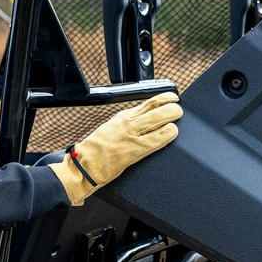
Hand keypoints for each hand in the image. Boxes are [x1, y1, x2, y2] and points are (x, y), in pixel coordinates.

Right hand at [49, 91, 182, 205]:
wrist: (83, 164)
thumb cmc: (95, 150)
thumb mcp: (111, 129)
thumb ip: (127, 125)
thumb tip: (144, 123)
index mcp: (122, 117)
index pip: (146, 103)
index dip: (162, 98)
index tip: (171, 97)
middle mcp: (127, 123)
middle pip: (153, 107)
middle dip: (169, 105)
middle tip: (177, 106)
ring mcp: (131, 135)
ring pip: (156, 119)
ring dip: (170, 115)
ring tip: (178, 115)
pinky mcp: (134, 149)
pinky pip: (155, 139)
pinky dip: (167, 134)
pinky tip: (173, 132)